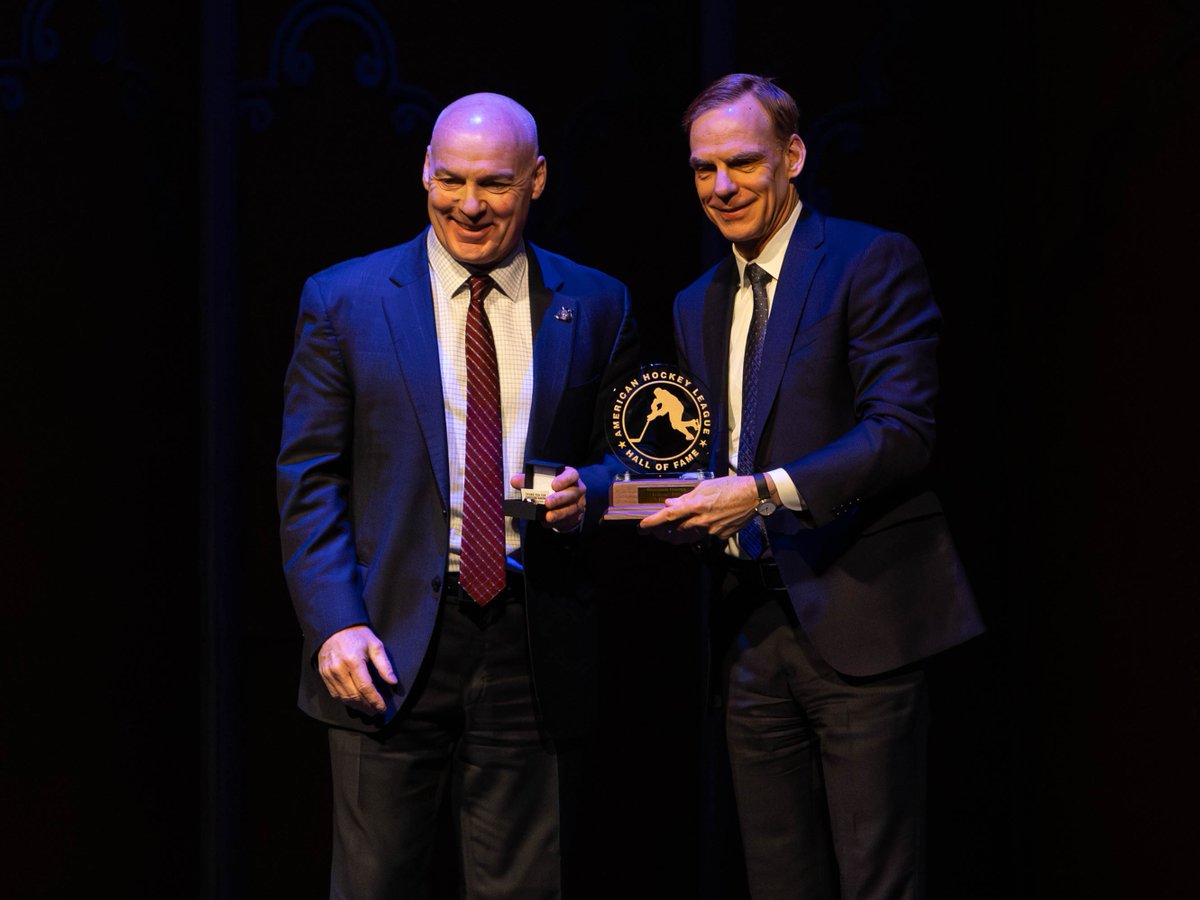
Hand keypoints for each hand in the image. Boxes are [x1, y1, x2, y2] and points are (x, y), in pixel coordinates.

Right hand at [317, 624, 397, 714]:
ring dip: (357, 706)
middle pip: (354, 695)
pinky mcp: (323, 674)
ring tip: (368, 710)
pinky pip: (334, 693)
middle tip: (377, 711)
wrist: (335, 627)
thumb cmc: (357, 635)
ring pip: (344, 697)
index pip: (366, 688)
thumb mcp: (375, 645)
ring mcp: (329, 673)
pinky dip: (345, 700)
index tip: (383, 707)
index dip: (375, 700)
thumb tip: (393, 682)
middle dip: (367, 706)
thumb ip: (384, 665)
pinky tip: (354, 703)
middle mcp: (339, 669)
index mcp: (354, 661)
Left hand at [511, 466, 585, 532]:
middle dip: (559, 499)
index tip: (553, 485)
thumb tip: (515, 480)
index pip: (572, 475)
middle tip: (547, 503)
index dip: (564, 480)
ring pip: (570, 509)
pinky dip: (557, 522)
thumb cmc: (551, 487)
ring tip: (548, 517)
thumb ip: (528, 480)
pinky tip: (547, 522)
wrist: (563, 501)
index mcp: (570, 477)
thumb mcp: (540, 481)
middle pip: (571, 494)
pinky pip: (567, 520)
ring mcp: (577, 504)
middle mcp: (576, 489)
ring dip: (558, 514)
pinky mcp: (575, 516)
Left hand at [638, 474, 758, 542]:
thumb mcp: (706, 486)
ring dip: (678, 536)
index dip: (653, 522)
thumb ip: (686, 497)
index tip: (641, 527)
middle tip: (653, 533)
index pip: (670, 516)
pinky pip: (706, 535)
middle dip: (663, 533)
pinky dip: (700, 531)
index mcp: (697, 505)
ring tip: (669, 534)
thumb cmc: (730, 486)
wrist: (755, 496)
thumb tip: (670, 503)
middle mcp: (703, 520)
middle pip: (677, 531)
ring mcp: (713, 531)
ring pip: (690, 536)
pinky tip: (702, 525)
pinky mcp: (722, 536)